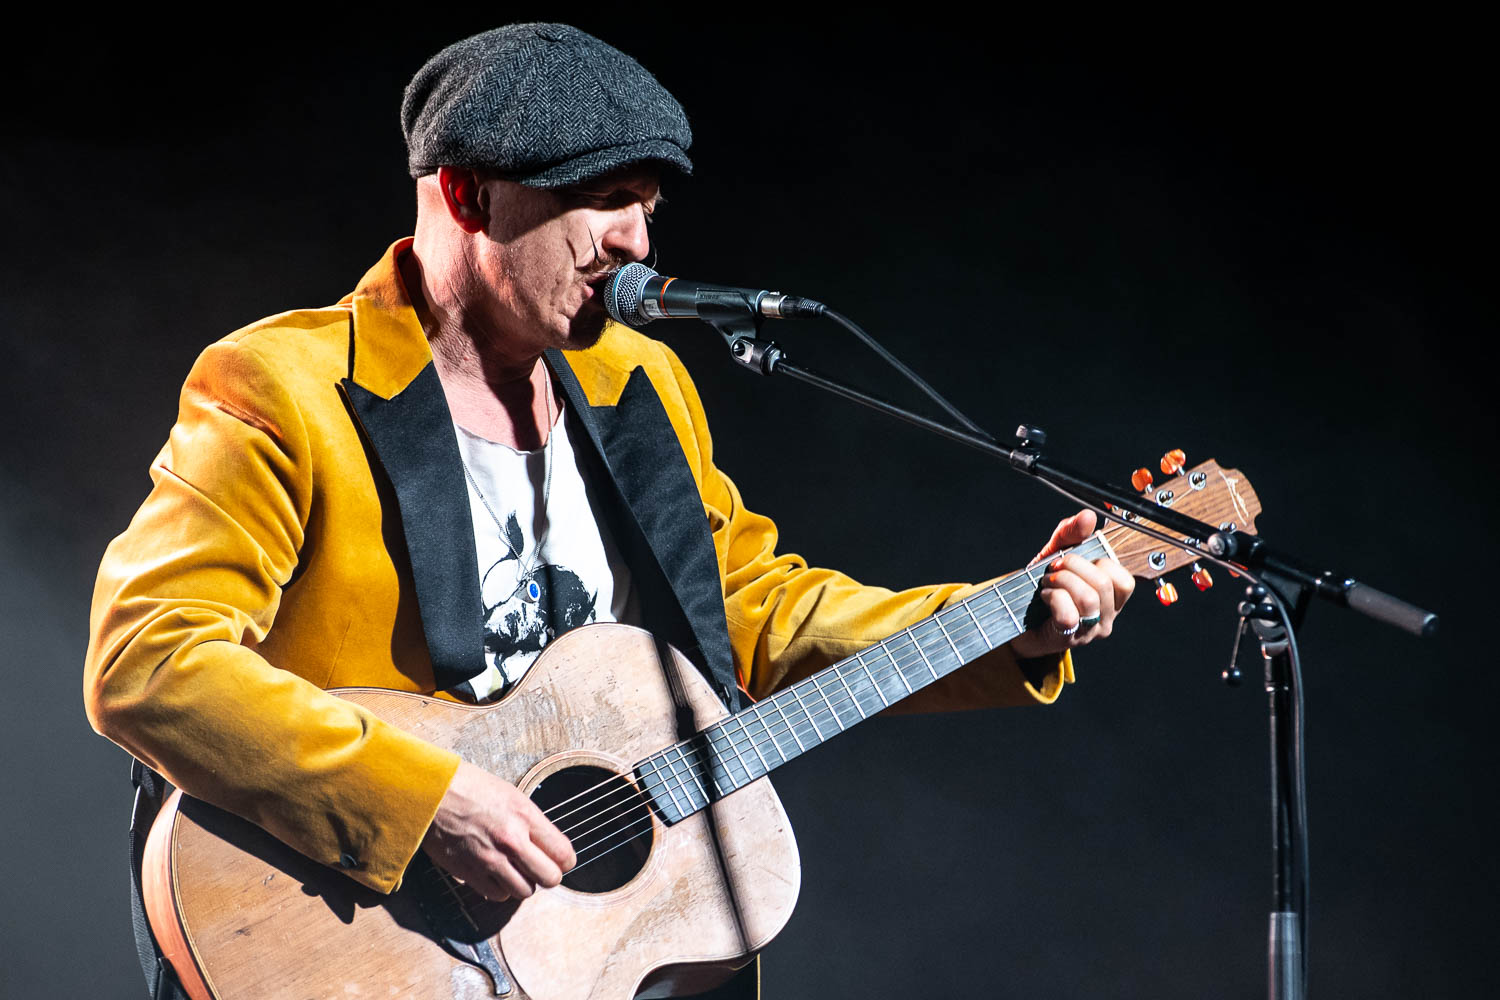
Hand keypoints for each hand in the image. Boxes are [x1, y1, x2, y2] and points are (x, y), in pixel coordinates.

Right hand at [421, 760, 576, 900]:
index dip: (564, 860)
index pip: (563, 853)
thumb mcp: (510, 795)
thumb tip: (546, 846)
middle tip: (539, 868)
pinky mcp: (469, 872)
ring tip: (515, 869)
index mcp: (525, 816)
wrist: (431, 792)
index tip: (560, 860)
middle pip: (549, 878)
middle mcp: (511, 840)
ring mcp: (490, 859)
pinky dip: (500, 888)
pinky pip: (497, 895)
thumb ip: (531, 822)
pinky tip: (495, 873)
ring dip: (522, 883)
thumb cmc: (469, 788)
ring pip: (525, 891)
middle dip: (547, 875)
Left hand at [1009, 510, 1134, 658]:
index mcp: (1111, 598)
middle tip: (1054, 569)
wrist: (1013, 617)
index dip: (1100, 562)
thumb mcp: (1056, 554)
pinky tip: (1045, 597)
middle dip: (1073, 566)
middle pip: (1103, 584)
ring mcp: (1089, 631)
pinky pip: (1068, 614)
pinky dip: (1053, 598)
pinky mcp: (1068, 638)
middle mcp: (1106, 617)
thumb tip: (1088, 516)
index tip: (1075, 559)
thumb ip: (1071, 534)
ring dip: (1061, 582)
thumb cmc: (1042, 588)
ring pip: (1088, 598)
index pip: (1124, 580)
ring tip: (1047, 582)